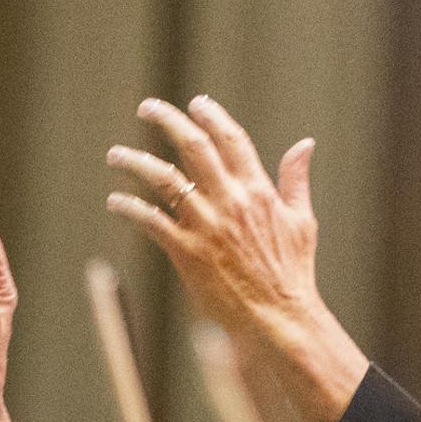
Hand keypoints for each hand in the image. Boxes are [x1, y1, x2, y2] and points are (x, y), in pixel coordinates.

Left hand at [104, 95, 323, 339]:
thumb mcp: (302, 220)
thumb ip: (296, 179)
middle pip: (194, 146)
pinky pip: (151, 221)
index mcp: (258, 191)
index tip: (195, 103)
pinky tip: (115, 201)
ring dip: (136, 161)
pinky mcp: (187, 252)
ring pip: (164, 179)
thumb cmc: (292, 273)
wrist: (279, 318)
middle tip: (147, 107)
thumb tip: (305, 143)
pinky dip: (130, 207)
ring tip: (116, 154)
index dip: (212, 116)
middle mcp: (230, 201)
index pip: (232, 140)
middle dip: (168, 120)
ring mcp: (207, 226)